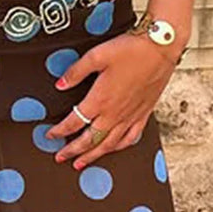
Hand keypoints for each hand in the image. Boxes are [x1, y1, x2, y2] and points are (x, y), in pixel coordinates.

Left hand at [48, 28, 186, 169]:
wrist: (161, 48)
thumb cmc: (131, 50)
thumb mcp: (96, 55)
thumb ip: (76, 72)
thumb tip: (60, 85)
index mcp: (100, 100)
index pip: (74, 123)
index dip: (60, 131)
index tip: (51, 135)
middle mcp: (115, 113)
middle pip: (89, 140)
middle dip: (72, 151)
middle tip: (61, 157)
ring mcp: (130, 116)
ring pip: (109, 144)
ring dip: (93, 155)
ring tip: (81, 163)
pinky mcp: (144, 114)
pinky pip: (130, 138)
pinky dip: (119, 147)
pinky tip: (113, 149)